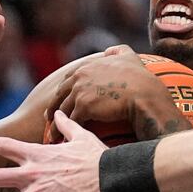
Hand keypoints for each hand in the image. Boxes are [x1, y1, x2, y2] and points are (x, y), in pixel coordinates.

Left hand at [49, 45, 168, 128]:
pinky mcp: (84, 108)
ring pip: (63, 110)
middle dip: (54, 107)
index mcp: (86, 67)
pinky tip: (66, 140)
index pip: (67, 79)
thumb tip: (109, 51)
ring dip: (57, 124)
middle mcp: (79, 77)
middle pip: (60, 95)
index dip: (63, 90)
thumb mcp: (128, 56)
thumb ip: (117, 50)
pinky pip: (72, 121)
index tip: (60, 99)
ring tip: (54, 135)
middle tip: (49, 118)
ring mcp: (80, 92)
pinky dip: (67, 132)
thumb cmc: (139, 77)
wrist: (143, 94)